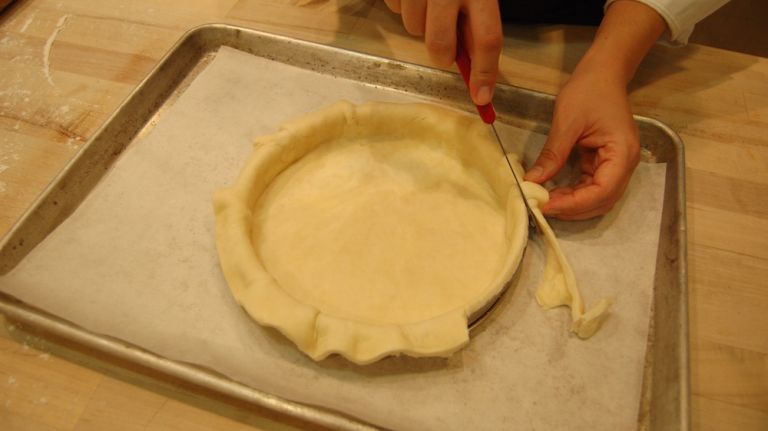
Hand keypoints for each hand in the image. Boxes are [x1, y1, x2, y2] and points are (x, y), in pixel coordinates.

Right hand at [383, 0, 501, 104]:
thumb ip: (478, 17)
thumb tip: (476, 61)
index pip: (487, 39)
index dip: (486, 72)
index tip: (482, 98)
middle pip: (440, 45)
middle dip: (442, 55)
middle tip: (446, 48)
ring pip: (413, 27)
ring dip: (421, 24)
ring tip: (428, 0)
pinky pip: (394, 7)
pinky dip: (403, 4)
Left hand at [523, 0, 664, 219]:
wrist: (603, 73)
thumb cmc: (589, 91)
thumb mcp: (567, 122)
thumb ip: (553, 154)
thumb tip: (533, 182)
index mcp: (622, 153)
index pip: (602, 191)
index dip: (574, 204)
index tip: (546, 206)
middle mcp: (625, 164)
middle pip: (603, 201)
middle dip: (573, 208)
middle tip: (542, 208)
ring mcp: (617, 165)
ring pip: (598, 198)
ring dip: (573, 204)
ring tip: (546, 202)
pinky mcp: (606, 163)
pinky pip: (592, 186)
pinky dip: (574, 193)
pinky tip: (554, 192)